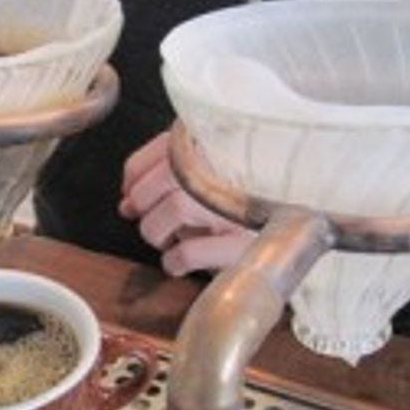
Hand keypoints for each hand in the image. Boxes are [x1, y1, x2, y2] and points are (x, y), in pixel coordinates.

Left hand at [119, 132, 254, 276]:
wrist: (284, 249)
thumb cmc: (231, 217)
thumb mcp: (198, 190)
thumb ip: (159, 184)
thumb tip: (126, 203)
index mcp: (221, 150)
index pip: (164, 146)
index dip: (135, 175)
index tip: (131, 194)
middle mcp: (235, 172)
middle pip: (167, 174)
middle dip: (143, 203)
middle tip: (150, 219)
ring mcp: (242, 210)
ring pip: (177, 206)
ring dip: (156, 231)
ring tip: (169, 240)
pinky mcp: (244, 247)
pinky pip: (190, 251)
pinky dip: (173, 260)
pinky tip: (178, 262)